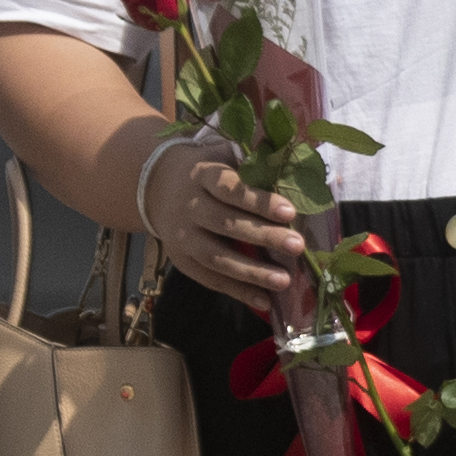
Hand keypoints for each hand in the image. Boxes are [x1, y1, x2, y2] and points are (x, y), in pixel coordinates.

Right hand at [155, 141, 304, 304]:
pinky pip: (210, 280)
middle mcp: (189, 207)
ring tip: (284, 280)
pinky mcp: (182, 261)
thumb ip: (253, 161)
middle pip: (226, 225)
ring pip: (217, 257)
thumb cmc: (207, 171)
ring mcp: (183, 237)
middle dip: (264, 237)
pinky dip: (237, 291)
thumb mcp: (223, 155)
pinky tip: (264, 301)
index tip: (290, 212)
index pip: (230, 189)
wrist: (157, 187)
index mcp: (203, 176)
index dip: (259, 201)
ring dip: (252, 272)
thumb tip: (294, 164)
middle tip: (297, 246)